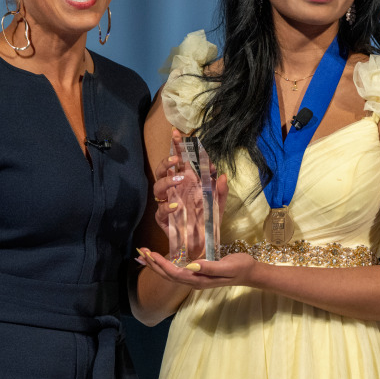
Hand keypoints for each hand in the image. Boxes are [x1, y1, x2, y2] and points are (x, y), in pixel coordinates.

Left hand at [135, 248, 256, 289]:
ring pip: (171, 275)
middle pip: (168, 276)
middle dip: (153, 265)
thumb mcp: (228, 266)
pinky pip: (177, 272)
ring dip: (156, 266)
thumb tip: (191, 266)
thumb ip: (210, 267)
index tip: (151, 253)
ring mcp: (195, 279)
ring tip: (144, 256)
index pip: (175, 273)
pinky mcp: (197, 275)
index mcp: (199, 280)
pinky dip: (165, 266)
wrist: (250, 273)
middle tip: (140, 252)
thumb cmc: (240, 267)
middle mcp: (195, 282)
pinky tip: (160, 261)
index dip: (161, 264)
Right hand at [152, 129, 228, 261]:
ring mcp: (166, 203)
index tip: (177, 133)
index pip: (179, 161)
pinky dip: (168, 206)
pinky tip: (177, 206)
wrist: (202, 245)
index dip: (176, 147)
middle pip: (162, 170)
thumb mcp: (219, 205)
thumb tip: (222, 174)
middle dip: (167, 162)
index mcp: (185, 183)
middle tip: (177, 159)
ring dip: (167, 181)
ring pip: (158, 187)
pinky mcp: (163, 219)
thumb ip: (221, 190)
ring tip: (179, 179)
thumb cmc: (207, 221)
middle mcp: (173, 190)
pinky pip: (161, 210)